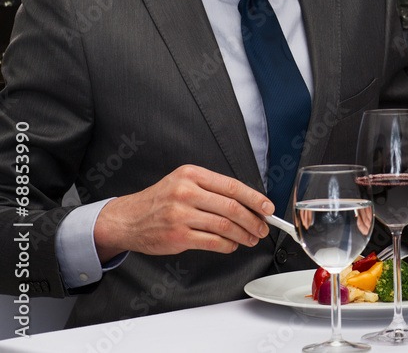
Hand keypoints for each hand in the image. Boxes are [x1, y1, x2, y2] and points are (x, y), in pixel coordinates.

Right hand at [94, 165, 272, 261]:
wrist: (128, 219)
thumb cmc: (160, 201)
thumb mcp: (183, 182)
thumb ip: (212, 189)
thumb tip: (247, 203)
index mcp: (192, 174)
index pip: (232, 186)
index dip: (255, 198)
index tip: (268, 208)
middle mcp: (187, 192)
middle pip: (231, 207)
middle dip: (253, 220)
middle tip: (262, 228)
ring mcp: (181, 215)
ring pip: (224, 226)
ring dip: (243, 235)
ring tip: (251, 238)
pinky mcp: (177, 236)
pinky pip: (211, 242)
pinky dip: (227, 246)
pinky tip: (232, 245)